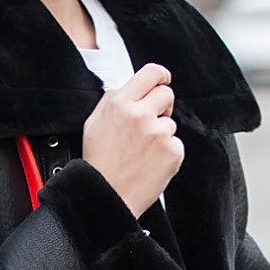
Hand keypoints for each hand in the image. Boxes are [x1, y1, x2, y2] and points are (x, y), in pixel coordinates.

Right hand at [82, 63, 183, 217]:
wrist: (107, 197)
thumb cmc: (99, 164)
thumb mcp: (94, 123)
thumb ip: (112, 100)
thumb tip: (129, 88)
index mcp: (120, 104)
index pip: (151, 73)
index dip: (161, 75)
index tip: (163, 80)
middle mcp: (140, 115)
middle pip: (166, 94)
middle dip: (160, 106)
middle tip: (149, 124)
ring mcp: (159, 133)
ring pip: (170, 123)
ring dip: (160, 134)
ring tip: (141, 152)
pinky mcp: (173, 151)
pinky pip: (176, 144)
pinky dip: (167, 153)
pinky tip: (149, 163)